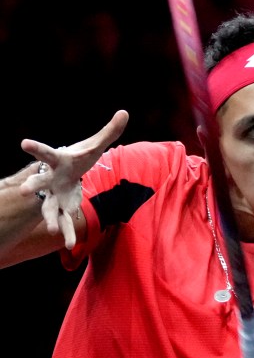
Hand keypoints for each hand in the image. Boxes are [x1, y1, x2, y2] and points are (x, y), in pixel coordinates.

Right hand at [19, 110, 128, 248]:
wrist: (69, 174)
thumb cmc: (79, 158)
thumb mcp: (96, 146)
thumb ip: (110, 131)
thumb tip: (125, 112)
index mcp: (58, 161)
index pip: (46, 153)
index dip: (36, 148)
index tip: (23, 143)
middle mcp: (50, 180)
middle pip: (39, 183)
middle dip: (32, 187)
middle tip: (26, 191)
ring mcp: (53, 196)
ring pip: (48, 208)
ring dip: (50, 219)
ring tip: (53, 230)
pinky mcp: (62, 209)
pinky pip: (64, 223)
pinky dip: (67, 233)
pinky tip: (70, 245)